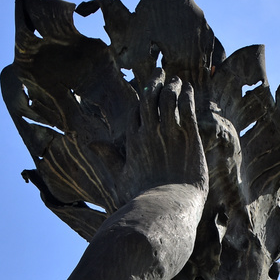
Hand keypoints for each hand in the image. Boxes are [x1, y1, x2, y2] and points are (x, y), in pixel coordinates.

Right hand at [121, 72, 208, 200]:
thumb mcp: (121, 177)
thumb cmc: (143, 198)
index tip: (148, 90)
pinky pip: (186, 107)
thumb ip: (109, 157)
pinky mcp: (188, 136)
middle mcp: (148, 133)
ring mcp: (169, 133)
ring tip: (177, 80)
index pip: (136, 111)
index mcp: (132, 142)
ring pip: (168, 98)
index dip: (142, 98)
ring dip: (172, 86)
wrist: (167, 206)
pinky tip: (188, 89)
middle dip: (155, 82)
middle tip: (161, 72)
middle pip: (149, 98)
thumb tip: (91, 143)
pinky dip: (186, 95)